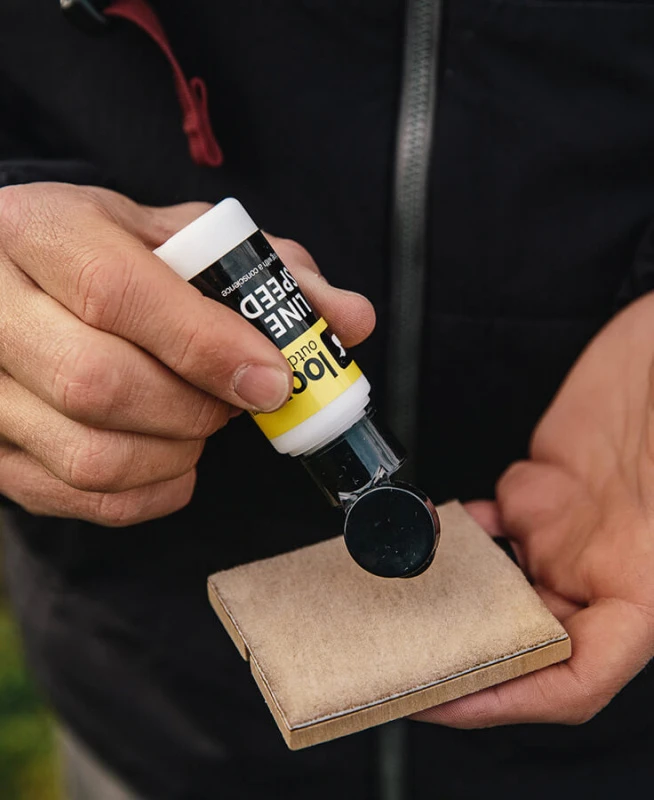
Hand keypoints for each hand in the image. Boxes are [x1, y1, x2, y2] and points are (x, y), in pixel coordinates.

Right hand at [0, 183, 373, 525]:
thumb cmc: (115, 257)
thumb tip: (352, 319)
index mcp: (38, 228)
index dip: (207, 345)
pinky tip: (174, 459)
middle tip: (240, 400)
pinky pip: (78, 500)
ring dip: (176, 453)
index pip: (116, 292)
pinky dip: (150, 494)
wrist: (27, 283)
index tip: (273, 378)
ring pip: (89, 456)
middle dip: (195, 408)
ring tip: (200, 421)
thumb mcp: (183, 240)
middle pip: (97, 383)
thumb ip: (269, 273)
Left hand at [416, 294, 653, 727]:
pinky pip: (492, 529)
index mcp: (640, 588)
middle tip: (402, 659)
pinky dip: (458, 538)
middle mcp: (598, 569)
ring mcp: (567, 530)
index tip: (450, 700)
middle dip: (465, 658)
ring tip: (401, 604)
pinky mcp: (542, 491)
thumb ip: (635, 545)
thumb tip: (580, 575)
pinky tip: (431, 532)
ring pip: (502, 588)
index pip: (578, 678)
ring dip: (454, 601)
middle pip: (526, 640)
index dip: (513, 700)